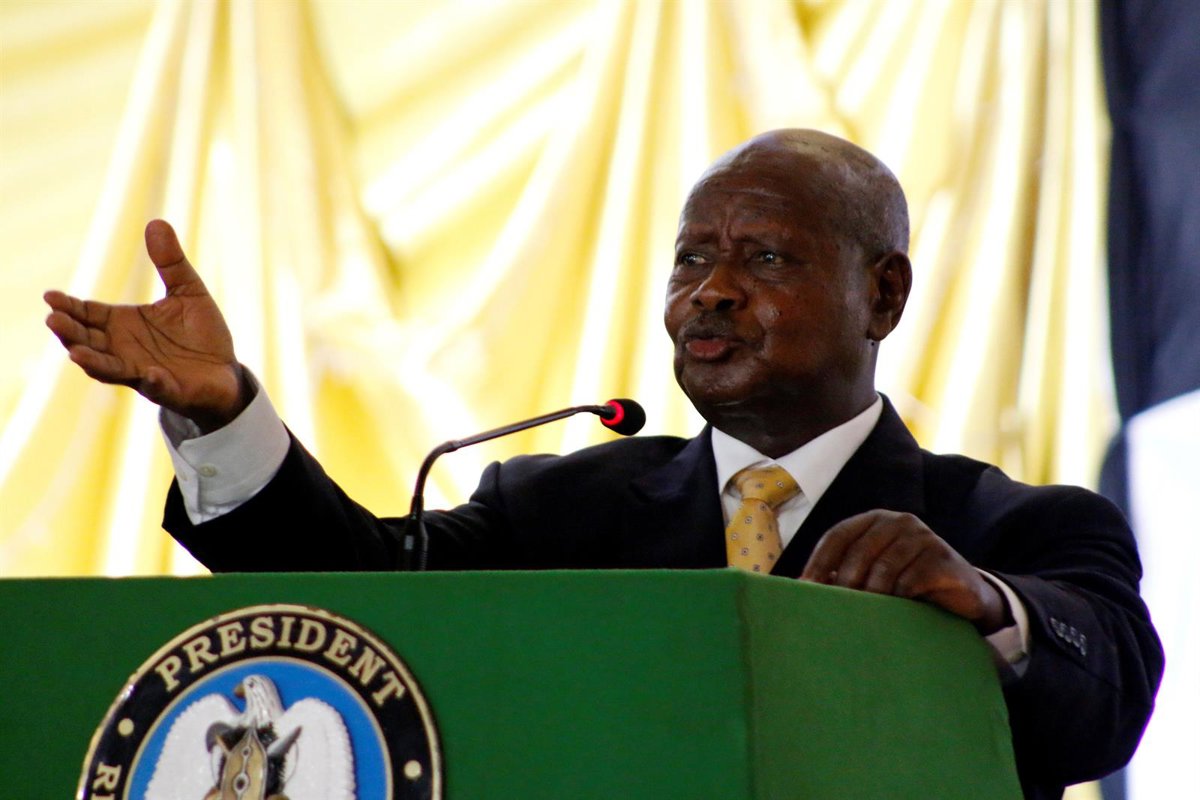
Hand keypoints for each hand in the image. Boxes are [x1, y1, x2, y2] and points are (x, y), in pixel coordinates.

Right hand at [44, 219, 246, 431]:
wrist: (225, 370)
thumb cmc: (201, 333)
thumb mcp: (188, 291)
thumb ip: (171, 262)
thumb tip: (157, 222)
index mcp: (123, 324)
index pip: (87, 314)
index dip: (68, 307)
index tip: (50, 296)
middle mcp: (124, 349)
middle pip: (87, 341)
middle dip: (70, 333)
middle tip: (53, 320)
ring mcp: (142, 371)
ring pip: (108, 369)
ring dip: (93, 362)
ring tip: (77, 354)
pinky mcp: (168, 390)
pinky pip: (155, 388)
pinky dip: (151, 382)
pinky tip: (150, 374)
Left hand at [800, 510, 1008, 633]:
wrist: (963, 594)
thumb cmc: (908, 583)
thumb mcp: (874, 573)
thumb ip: (844, 573)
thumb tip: (800, 588)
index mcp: (875, 520)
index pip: (838, 535)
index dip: (818, 561)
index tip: (804, 587)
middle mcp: (899, 522)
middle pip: (859, 551)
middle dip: (844, 583)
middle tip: (835, 609)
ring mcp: (923, 537)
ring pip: (884, 568)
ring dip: (871, 595)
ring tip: (864, 616)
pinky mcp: (943, 558)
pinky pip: (911, 581)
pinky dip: (898, 599)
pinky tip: (895, 612)